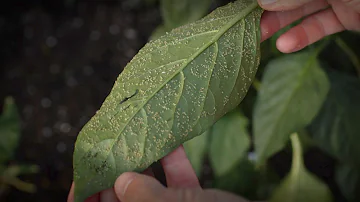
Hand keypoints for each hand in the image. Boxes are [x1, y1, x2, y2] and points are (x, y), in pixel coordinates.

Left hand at [67, 146, 250, 201]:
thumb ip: (149, 199)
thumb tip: (121, 182)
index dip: (87, 196)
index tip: (86, 171)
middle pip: (123, 197)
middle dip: (117, 168)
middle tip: (111, 140)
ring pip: (150, 185)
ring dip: (146, 159)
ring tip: (137, 133)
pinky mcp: (192, 201)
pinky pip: (176, 180)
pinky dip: (173, 161)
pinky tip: (170, 140)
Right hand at [259, 0, 359, 52]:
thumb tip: (264, 1)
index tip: (249, 6)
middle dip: (269, 11)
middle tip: (250, 23)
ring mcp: (339, 0)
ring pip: (303, 12)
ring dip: (280, 25)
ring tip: (261, 37)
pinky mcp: (348, 17)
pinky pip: (321, 26)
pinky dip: (303, 36)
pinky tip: (285, 45)